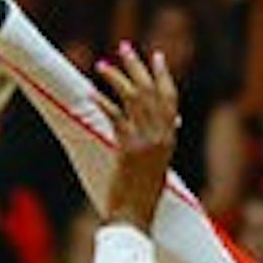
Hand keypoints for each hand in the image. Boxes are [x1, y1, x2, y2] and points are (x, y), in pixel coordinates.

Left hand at [91, 42, 180, 231]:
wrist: (136, 216)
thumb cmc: (143, 196)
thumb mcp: (157, 167)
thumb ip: (158, 144)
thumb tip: (160, 129)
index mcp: (169, 139)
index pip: (171, 98)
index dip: (163, 75)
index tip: (157, 55)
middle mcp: (161, 137)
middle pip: (151, 91)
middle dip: (138, 66)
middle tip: (125, 46)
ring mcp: (145, 142)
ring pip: (132, 100)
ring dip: (116, 78)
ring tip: (102, 64)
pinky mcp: (128, 148)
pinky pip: (115, 118)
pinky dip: (103, 103)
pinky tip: (92, 91)